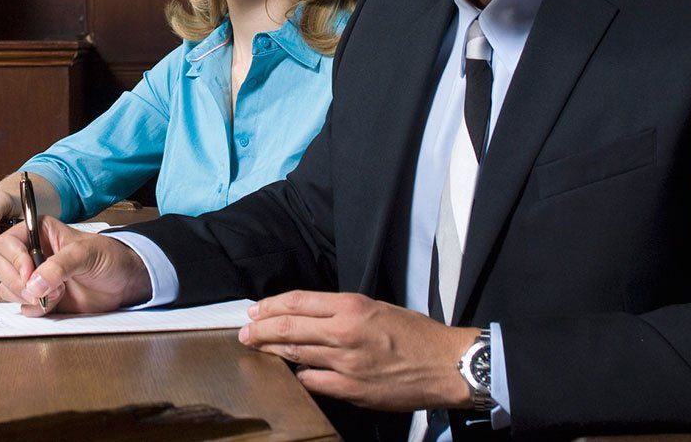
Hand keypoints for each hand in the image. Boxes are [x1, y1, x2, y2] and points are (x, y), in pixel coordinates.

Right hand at [0, 217, 151, 315]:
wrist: (123, 283)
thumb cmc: (109, 257)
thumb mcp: (86, 254)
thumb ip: (60, 266)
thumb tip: (34, 283)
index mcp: (39, 232)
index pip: (7, 241)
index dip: (14, 258)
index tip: (29, 272)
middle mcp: (31, 252)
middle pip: (0, 265)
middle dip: (17, 281)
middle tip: (41, 290)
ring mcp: (33, 277)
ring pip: (7, 287)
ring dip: (27, 296)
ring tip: (56, 294)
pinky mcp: (39, 298)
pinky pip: (21, 306)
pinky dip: (34, 309)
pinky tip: (54, 304)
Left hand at [237, 290, 477, 410]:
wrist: (445, 364)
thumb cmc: (415, 334)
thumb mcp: (377, 307)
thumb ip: (342, 311)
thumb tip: (310, 316)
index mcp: (351, 306)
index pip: (297, 302)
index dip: (270, 306)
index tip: (255, 310)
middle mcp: (344, 332)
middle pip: (288, 328)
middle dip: (260, 330)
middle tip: (244, 332)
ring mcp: (346, 363)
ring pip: (296, 354)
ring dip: (273, 351)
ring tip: (258, 349)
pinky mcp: (351, 389)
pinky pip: (313, 381)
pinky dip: (301, 375)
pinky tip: (295, 372)